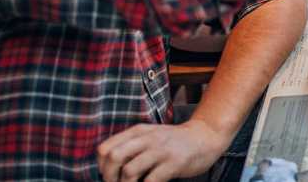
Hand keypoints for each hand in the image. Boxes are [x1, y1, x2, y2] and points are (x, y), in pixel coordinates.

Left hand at [97, 119, 225, 181]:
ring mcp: (161, 150)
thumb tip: (110, 169)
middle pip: (114, 157)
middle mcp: (148, 138)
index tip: (110, 175)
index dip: (101, 166)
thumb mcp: (151, 136)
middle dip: (109, 177)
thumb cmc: (174, 142)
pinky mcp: (174, 163)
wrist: (206, 137)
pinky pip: (151, 181)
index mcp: (138, 131)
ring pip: (129, 171)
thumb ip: (132, 146)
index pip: (105, 148)